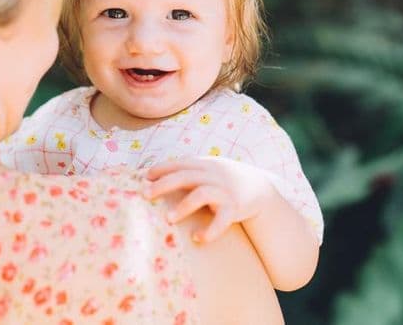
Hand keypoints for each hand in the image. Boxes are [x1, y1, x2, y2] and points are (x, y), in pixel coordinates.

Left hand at [144, 157, 275, 242]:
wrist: (258, 188)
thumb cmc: (223, 181)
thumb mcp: (208, 170)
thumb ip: (188, 172)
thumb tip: (151, 178)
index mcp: (204, 164)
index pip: (180, 163)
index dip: (161, 168)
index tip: (143, 177)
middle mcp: (214, 175)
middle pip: (186, 176)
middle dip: (164, 185)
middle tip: (146, 194)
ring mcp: (224, 190)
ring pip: (201, 194)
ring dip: (183, 206)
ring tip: (168, 219)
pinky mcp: (234, 207)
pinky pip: (221, 219)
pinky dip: (210, 230)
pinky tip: (197, 238)